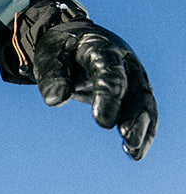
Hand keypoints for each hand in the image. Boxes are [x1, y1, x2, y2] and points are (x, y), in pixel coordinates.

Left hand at [33, 21, 157, 159]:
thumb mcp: (50, 57)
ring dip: (142, 127)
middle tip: (127, 138)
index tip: (102, 122)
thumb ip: (52, 77)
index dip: (108, 95)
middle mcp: (123, 61)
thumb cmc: (60, 50)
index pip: (108, 70)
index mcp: (100, 47)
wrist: (72, 41)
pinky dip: (142, 130)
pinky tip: (134, 152)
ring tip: (133, 151)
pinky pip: (143, 111)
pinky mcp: (134, 90)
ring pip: (144, 102)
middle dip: (134, 115)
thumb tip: (55, 101)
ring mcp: (132, 75)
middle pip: (135, 89)